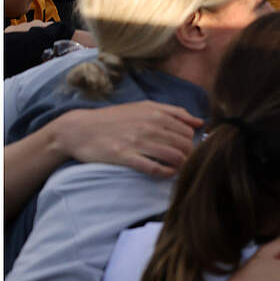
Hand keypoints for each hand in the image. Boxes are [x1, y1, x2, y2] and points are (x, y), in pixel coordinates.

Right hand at [53, 102, 200, 177]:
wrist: (79, 129)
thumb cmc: (114, 118)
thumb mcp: (143, 107)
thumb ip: (174, 112)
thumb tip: (200, 121)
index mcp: (155, 114)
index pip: (188, 131)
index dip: (191, 142)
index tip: (185, 148)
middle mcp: (149, 126)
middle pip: (185, 145)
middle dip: (188, 155)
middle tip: (181, 160)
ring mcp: (137, 142)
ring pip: (174, 157)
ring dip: (180, 165)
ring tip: (175, 167)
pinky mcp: (126, 157)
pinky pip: (155, 168)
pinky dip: (166, 173)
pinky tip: (166, 173)